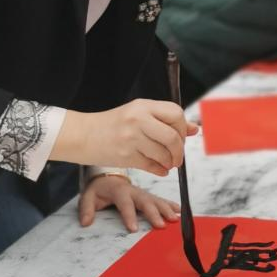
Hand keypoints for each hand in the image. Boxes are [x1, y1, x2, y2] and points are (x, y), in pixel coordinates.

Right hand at [52, 98, 198, 175]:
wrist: (81, 135)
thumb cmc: (111, 125)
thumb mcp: (138, 115)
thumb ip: (165, 120)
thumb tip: (194, 128)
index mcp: (142, 106)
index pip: (176, 113)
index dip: (182, 127)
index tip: (180, 136)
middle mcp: (138, 120)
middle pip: (173, 136)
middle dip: (179, 150)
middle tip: (177, 156)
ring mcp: (131, 138)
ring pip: (164, 154)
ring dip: (170, 162)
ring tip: (168, 163)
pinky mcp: (125, 156)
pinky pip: (152, 166)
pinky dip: (160, 169)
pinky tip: (160, 169)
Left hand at [78, 174, 180, 232]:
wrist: (108, 177)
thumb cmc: (99, 190)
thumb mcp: (88, 197)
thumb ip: (86, 209)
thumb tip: (86, 222)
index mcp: (119, 191)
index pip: (124, 203)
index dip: (129, 216)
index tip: (133, 229)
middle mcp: (133, 191)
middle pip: (145, 202)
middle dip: (154, 213)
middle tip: (161, 225)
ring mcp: (142, 192)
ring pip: (156, 200)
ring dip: (166, 209)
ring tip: (175, 219)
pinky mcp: (148, 195)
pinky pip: (161, 199)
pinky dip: (171, 204)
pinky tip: (180, 211)